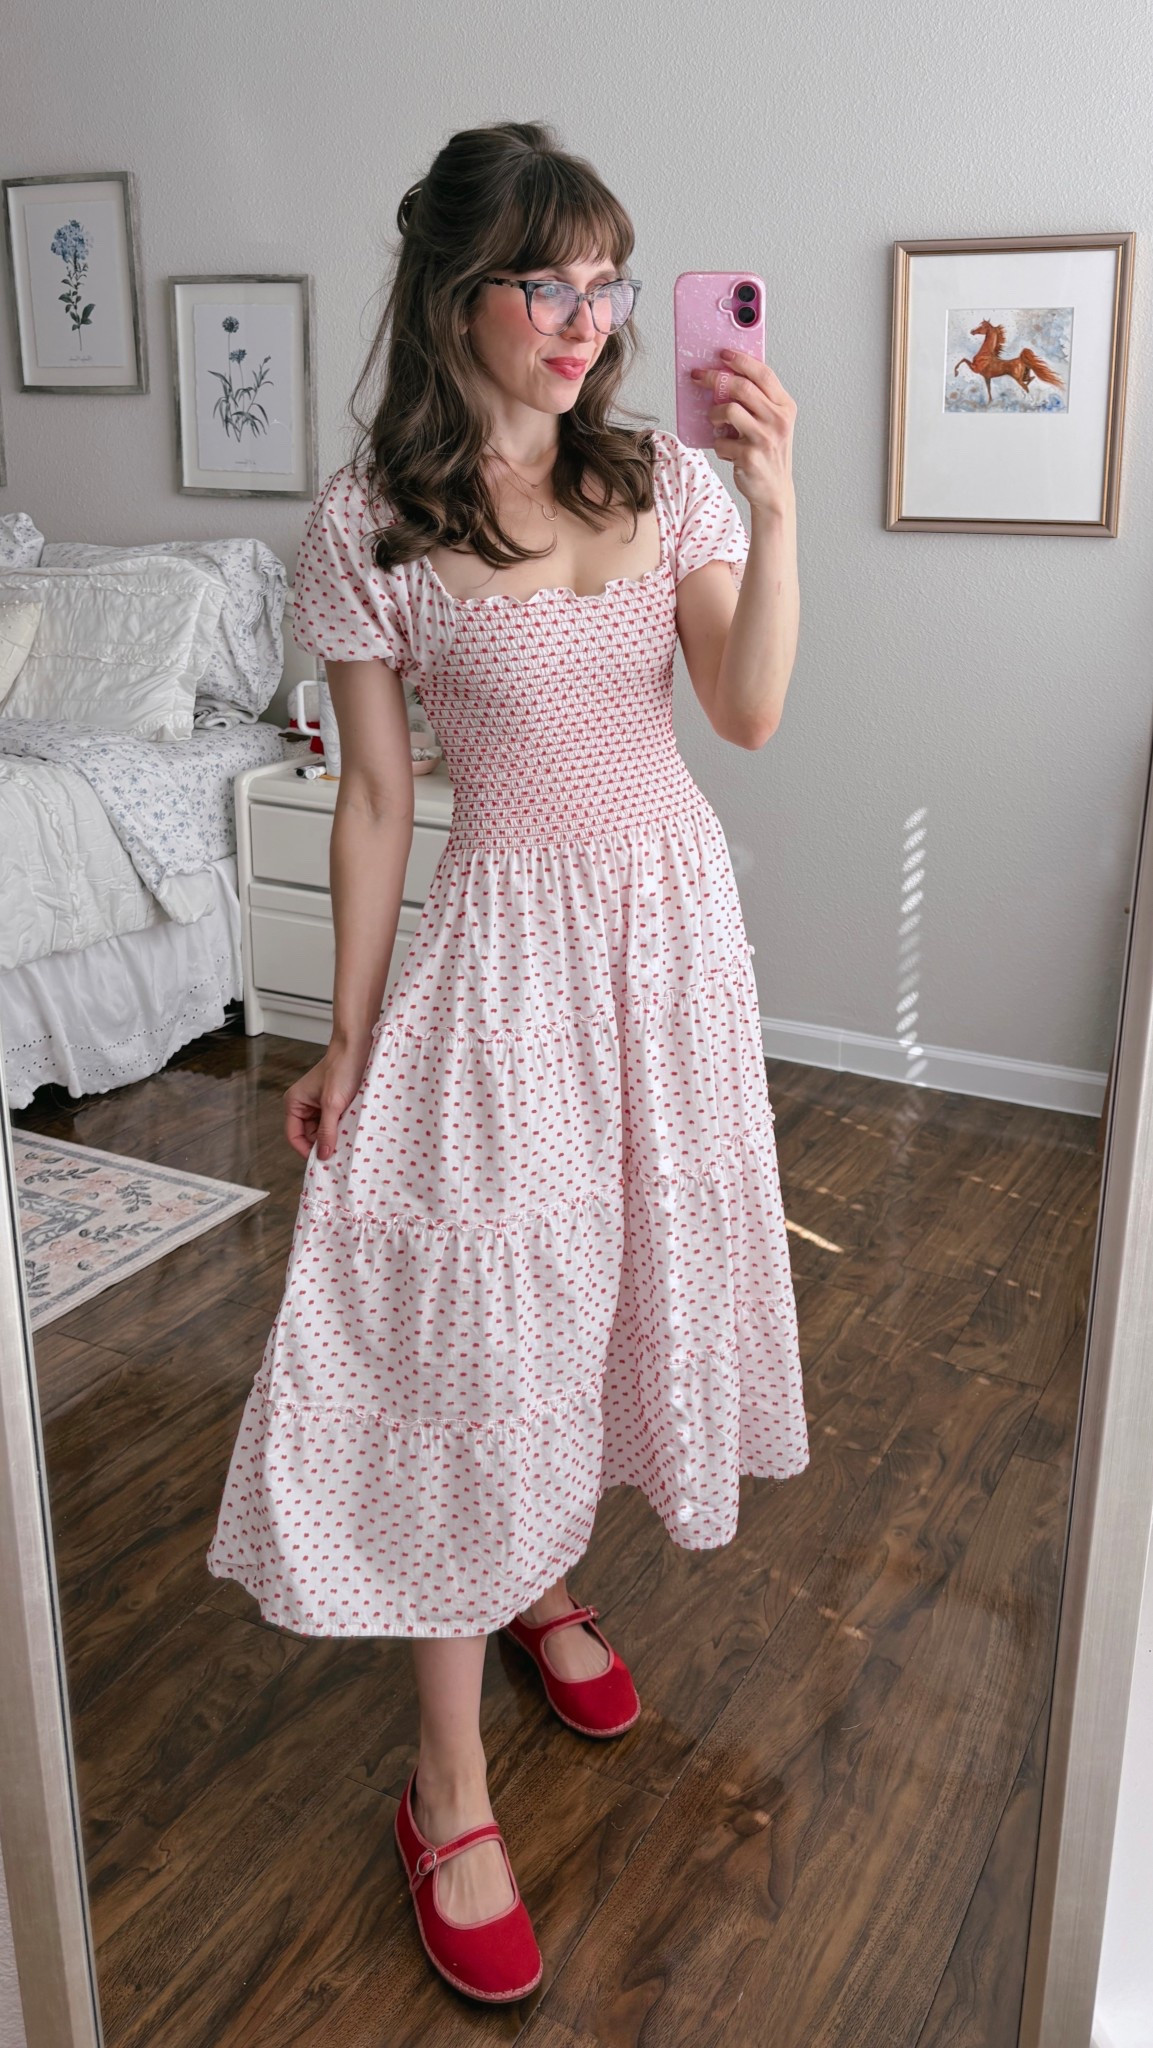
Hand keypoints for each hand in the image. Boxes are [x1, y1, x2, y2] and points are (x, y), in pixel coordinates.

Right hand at [284, 1032, 373, 1160]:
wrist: (358, 1048)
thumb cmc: (341, 1068)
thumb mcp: (333, 1104)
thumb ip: (327, 1131)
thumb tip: (323, 1155)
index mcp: (294, 1103)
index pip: (294, 1137)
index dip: (307, 1150)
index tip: (323, 1161)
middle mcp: (303, 1105)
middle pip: (309, 1136)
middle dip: (322, 1143)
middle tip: (338, 1152)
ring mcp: (318, 1105)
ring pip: (322, 1131)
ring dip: (333, 1136)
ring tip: (346, 1137)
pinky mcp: (332, 1104)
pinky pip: (333, 1123)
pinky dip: (340, 1128)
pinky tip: (349, 1129)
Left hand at [690, 350, 796, 517]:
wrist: (774, 491)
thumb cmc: (770, 453)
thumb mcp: (773, 422)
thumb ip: (759, 400)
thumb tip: (727, 375)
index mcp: (785, 407)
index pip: (763, 374)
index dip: (741, 360)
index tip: (722, 353)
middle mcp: (778, 420)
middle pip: (741, 388)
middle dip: (714, 378)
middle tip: (699, 377)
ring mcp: (765, 439)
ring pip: (728, 410)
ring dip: (714, 414)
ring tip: (715, 421)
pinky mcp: (749, 457)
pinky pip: (721, 441)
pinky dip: (718, 444)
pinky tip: (726, 449)